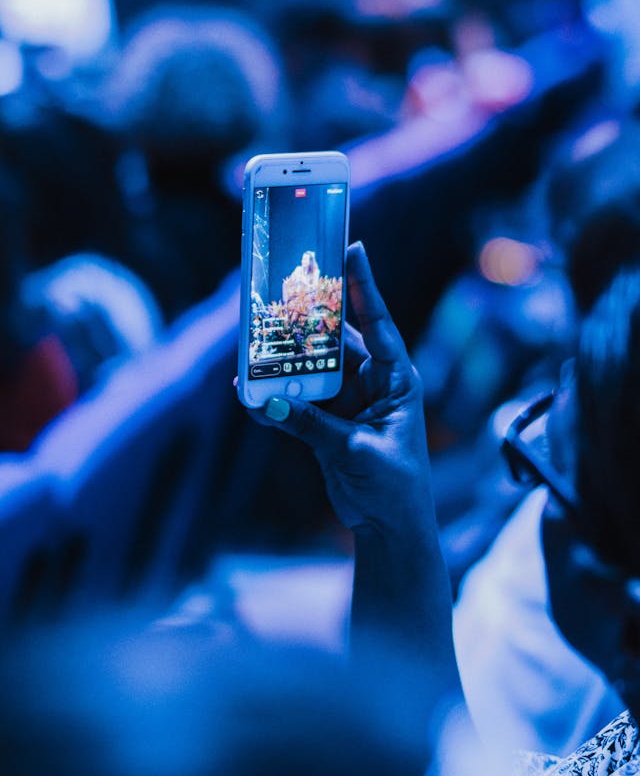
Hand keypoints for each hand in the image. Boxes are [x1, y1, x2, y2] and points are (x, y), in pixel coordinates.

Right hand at [246, 243, 462, 707]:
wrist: (390, 529)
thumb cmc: (396, 489)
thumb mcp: (358, 453)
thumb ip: (313, 427)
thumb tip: (268, 401)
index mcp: (396, 378)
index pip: (379, 322)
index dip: (364, 285)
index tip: (354, 246)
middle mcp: (372, 382)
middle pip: (337, 337)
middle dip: (311, 314)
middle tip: (284, 282)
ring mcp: (347, 400)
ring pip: (311, 367)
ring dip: (285, 357)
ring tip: (255, 336)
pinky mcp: (326, 423)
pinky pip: (296, 401)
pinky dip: (274, 398)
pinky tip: (248, 390)